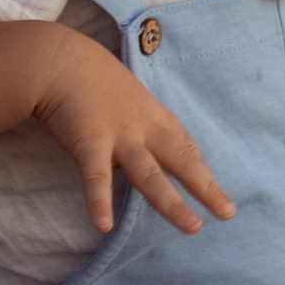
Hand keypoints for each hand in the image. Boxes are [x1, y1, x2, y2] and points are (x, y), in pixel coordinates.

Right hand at [27, 38, 233, 239]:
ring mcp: (118, 135)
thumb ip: (133, 115)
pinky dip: (99, 201)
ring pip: (150, 175)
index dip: (201, 168)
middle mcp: (142, 127)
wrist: (57, 57)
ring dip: (171, 203)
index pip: (183, 145)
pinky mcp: (88, 142)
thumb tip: (136, 138)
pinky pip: (96, 177)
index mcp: (150, 114)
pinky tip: (103, 226)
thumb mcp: (122, 91)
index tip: (214, 189)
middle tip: (227, 212)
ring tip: (192, 227)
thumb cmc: (86, 72)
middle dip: (206, 187)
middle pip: (181, 160)